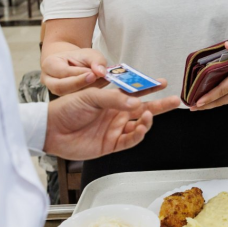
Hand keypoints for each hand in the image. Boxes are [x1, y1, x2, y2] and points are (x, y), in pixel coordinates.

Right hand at [41, 48, 107, 94]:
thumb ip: (97, 61)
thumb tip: (101, 72)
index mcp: (50, 64)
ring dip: (83, 91)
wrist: (75, 63)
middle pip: (60, 87)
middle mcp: (49, 79)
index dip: (79, 74)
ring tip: (98, 83)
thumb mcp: (90, 54)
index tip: (93, 74)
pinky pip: (72, 100)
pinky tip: (96, 90)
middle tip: (95, 79)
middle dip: (79, 84)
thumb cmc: (80, 57)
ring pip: (66, 95)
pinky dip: (85, 95)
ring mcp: (54, 90)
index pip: (63, 71)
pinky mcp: (62, 99)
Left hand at [44, 80, 179, 159]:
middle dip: (160, 106)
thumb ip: (114, 99)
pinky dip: (138, 134)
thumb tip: (137, 105)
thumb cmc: (67, 108)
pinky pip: (130, 140)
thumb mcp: (90, 96)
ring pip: (139, 125)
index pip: (136, 92)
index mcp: (112, 99)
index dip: (150, 88)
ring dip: (147, 120)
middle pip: (143, 109)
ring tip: (149, 116)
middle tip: (175, 101)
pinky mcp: (111, 144)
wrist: (51, 129)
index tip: (163, 82)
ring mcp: (114, 129)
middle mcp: (116, 113)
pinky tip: (141, 127)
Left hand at [192, 40, 227, 109]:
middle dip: (207, 105)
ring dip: (213, 105)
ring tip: (200, 107)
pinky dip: (222, 102)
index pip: (223, 89)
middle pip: (222, 99)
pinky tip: (216, 102)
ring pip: (227, 101)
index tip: (198, 101)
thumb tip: (226, 44)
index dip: (210, 96)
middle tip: (192, 108)